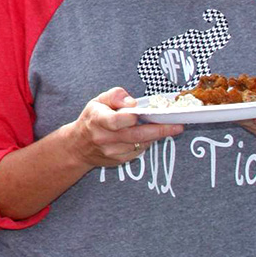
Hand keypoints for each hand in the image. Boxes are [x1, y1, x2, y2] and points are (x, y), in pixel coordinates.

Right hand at [65, 87, 184, 168]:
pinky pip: (139, 151)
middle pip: (135, 135)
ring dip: (155, 136)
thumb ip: (115, 95)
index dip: (131, 117)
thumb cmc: (91, 120)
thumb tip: (132, 103)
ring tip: (169, 127)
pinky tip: (150, 135)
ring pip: (140, 144)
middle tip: (177, 125)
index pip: (116, 120)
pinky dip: (147, 142)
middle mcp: (104, 138)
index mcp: (98, 120)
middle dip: (159, 130)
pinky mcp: (119, 161)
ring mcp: (112, 152)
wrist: (78, 147)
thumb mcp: (97, 101)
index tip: (144, 112)